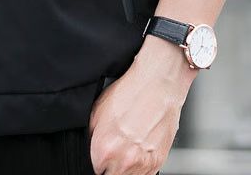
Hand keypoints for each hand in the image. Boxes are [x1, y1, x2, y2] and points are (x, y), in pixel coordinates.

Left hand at [86, 35, 196, 173]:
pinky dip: (140, 167)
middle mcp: (123, 160)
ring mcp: (142, 163)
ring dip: (125, 168)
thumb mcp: (97, 111)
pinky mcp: (158, 161)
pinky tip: (138, 150)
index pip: (94, 169)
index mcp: (104, 148)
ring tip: (127, 149)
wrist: (157, 84)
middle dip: (110, 166)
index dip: (98, 160)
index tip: (101, 154)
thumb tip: (92, 148)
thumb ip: (93, 136)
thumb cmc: (130, 92)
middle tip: (114, 150)